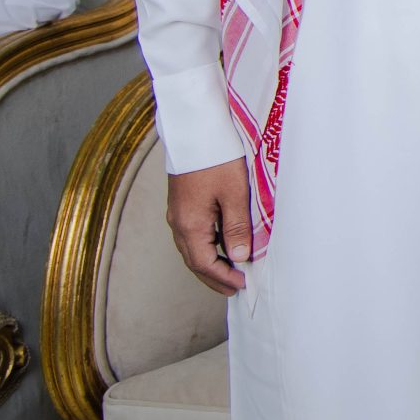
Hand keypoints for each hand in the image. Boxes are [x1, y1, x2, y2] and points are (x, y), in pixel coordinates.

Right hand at [167, 159, 252, 294]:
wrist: (195, 131)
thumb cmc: (217, 158)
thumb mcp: (234, 193)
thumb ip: (237, 227)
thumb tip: (239, 257)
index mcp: (190, 225)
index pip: (204, 264)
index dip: (223, 278)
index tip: (242, 285)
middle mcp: (178, 223)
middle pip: (194, 261)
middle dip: (215, 277)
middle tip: (235, 288)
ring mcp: (177, 214)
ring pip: (192, 249)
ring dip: (210, 264)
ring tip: (230, 272)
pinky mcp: (182, 204)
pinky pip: (192, 235)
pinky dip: (206, 247)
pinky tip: (222, 246)